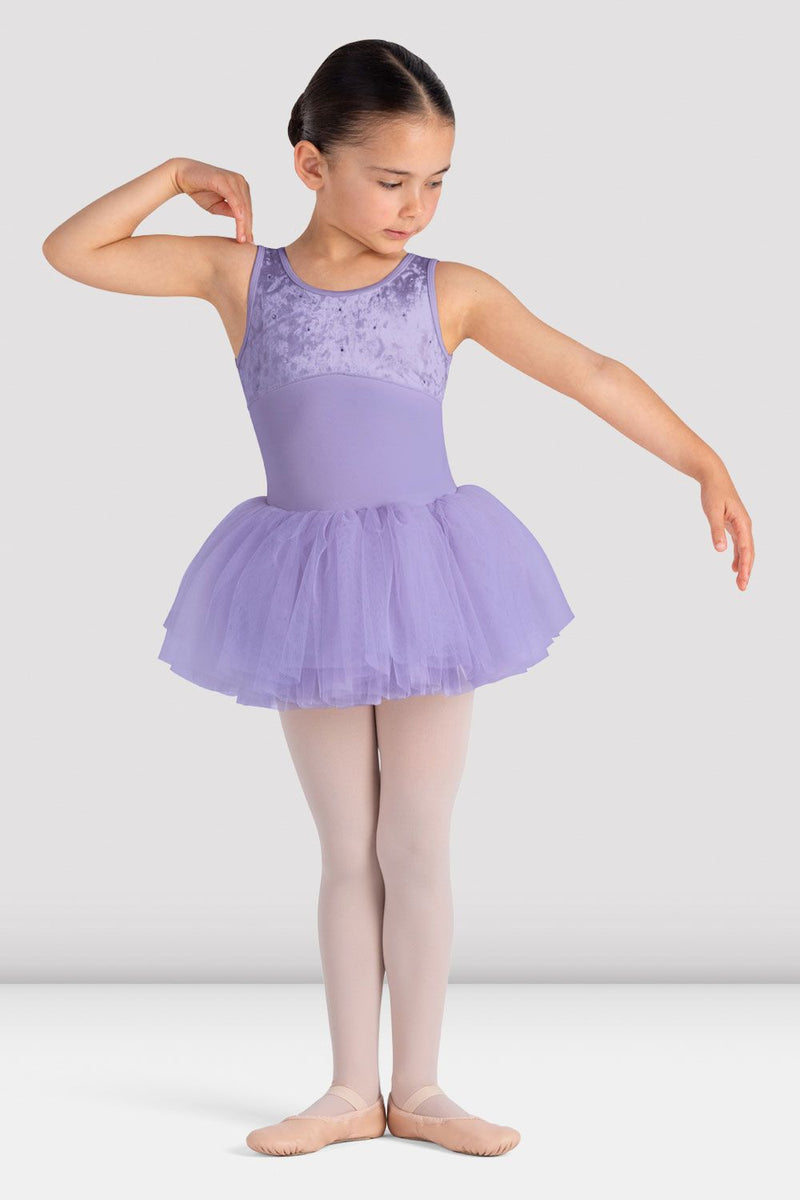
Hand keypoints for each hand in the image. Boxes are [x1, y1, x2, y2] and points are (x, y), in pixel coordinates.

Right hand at [172, 158, 252, 243]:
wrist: (182, 176)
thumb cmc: (200, 190)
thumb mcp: (218, 206)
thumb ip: (230, 212)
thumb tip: (242, 224)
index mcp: (240, 187)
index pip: (247, 209)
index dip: (248, 226)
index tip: (248, 241)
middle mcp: (240, 181)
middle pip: (247, 208)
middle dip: (247, 227)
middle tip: (246, 244)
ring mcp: (233, 179)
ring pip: (243, 205)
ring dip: (243, 223)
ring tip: (241, 239)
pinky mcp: (224, 180)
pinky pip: (234, 199)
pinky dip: (238, 212)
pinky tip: (239, 223)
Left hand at [699, 465, 753, 589]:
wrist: (714, 477)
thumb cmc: (713, 492)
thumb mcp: (712, 511)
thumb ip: (716, 530)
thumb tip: (720, 550)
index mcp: (742, 523)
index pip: (746, 549)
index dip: (746, 566)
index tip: (743, 580)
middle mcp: (745, 526)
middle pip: (749, 552)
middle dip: (747, 571)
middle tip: (742, 588)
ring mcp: (740, 526)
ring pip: (745, 550)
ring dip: (744, 566)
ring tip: (740, 583)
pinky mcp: (734, 525)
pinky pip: (740, 545)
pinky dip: (738, 557)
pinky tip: (734, 568)